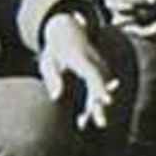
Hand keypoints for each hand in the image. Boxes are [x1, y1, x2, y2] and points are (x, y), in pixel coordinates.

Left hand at [38, 11, 120, 129]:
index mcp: (81, 59)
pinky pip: (98, 90)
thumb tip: (55, 97)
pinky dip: (91, 104)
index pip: (94, 76)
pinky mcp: (99, 73)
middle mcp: (95, 63)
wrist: (67, 30)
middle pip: (101, 87)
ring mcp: (99, 67)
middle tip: (101, 124)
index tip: (107, 100)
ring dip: (93, 109)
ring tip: (80, 125)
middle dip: (101, 105)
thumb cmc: (54, 49)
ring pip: (100, 91)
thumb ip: (52, 78)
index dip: (101, 89)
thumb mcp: (48, 61)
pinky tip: (80, 120)